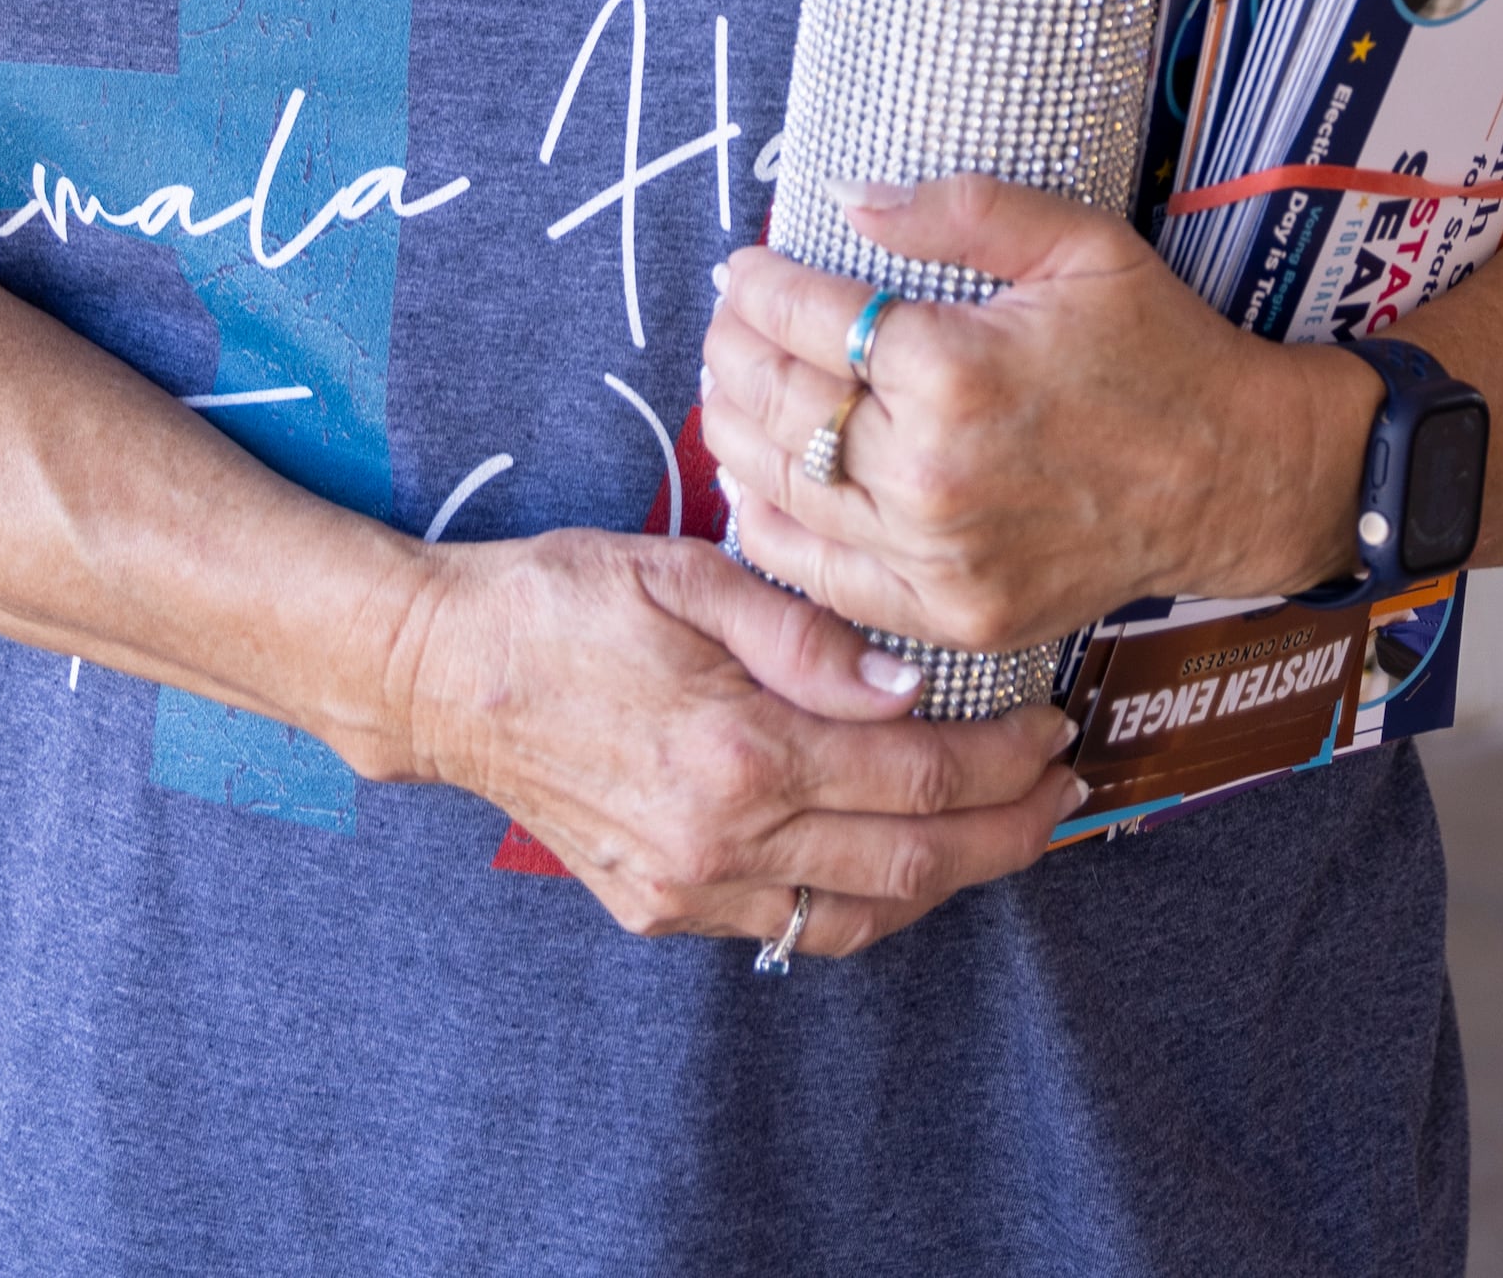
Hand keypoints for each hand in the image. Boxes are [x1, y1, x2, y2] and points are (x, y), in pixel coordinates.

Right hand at [386, 524, 1082, 960]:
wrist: (439, 676)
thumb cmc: (559, 601)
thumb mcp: (685, 575)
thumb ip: (805, 635)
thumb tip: (910, 684)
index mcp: (737, 750)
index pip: (914, 775)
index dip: (1002, 762)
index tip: (1051, 730)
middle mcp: (719, 839)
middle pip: (908, 861)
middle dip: (1006, 832)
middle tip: (1063, 792)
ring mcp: (687, 887)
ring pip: (858, 913)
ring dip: (947, 879)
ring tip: (1006, 831)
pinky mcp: (660, 908)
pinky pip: (793, 928)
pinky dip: (866, 901)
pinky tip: (903, 858)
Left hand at [700, 176, 1371, 657]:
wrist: (1232, 479)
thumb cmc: (1159, 352)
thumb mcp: (1078, 244)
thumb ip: (959, 209)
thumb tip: (847, 200)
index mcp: (955, 369)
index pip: (802, 317)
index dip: (757, 285)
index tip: (745, 269)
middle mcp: (928, 471)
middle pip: (772, 401)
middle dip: (732, 348)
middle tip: (728, 321)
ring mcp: (933, 556)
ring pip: (777, 488)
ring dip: (734, 430)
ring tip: (733, 388)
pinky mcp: (945, 615)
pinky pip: (816, 576)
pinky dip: (770, 526)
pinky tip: (760, 484)